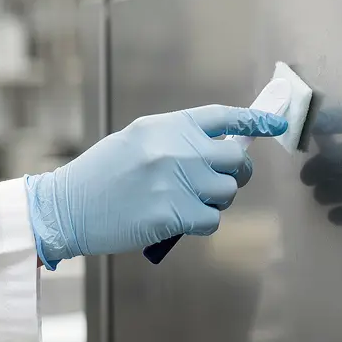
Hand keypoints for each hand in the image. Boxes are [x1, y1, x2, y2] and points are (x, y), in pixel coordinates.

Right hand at [26, 105, 287, 267]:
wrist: (66, 208)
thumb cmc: (99, 177)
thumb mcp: (134, 142)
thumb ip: (175, 140)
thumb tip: (218, 148)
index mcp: (165, 126)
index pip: (221, 117)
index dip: (253, 120)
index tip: (275, 123)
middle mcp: (175, 149)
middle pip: (235, 158)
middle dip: (235, 173)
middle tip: (219, 183)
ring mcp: (175, 181)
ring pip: (226, 192)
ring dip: (214, 201)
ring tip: (186, 203)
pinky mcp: (172, 214)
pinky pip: (211, 219)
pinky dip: (201, 224)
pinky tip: (178, 221)